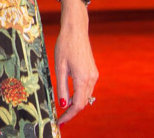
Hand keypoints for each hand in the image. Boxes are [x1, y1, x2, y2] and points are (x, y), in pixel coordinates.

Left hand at [54, 1, 97, 123]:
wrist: (76, 30)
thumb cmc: (65, 46)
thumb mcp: (59, 67)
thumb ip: (62, 87)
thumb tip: (63, 105)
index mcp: (83, 79)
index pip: (78, 105)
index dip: (69, 116)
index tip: (60, 122)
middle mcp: (91, 79)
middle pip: (83, 103)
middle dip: (71, 112)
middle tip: (59, 118)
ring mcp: (94, 75)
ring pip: (85, 96)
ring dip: (75, 103)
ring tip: (62, 108)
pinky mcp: (93, 72)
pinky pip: (86, 88)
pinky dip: (78, 94)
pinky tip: (69, 95)